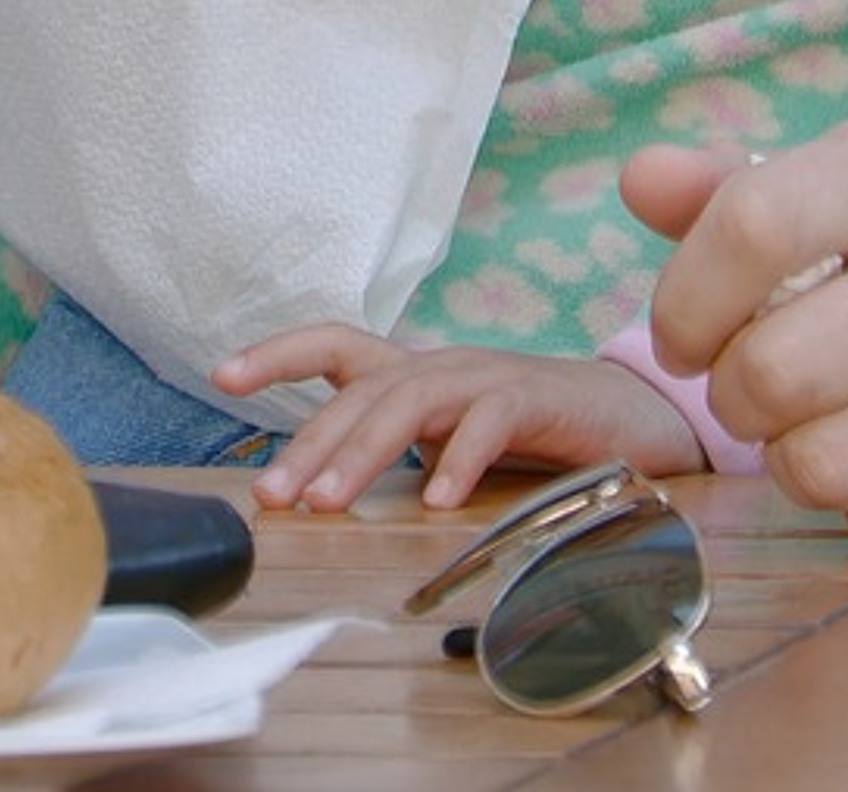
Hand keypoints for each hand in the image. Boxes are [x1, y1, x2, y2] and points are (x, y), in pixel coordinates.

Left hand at [213, 322, 703, 512]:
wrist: (625, 416)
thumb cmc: (525, 432)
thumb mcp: (446, 439)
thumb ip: (397, 451)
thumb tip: (325, 485)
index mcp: (411, 371)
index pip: (331, 345)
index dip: (277, 354)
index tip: (222, 376)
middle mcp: (437, 364)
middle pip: (358, 389)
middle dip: (308, 441)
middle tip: (272, 495)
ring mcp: (483, 377)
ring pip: (407, 402)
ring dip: (362, 452)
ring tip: (328, 502)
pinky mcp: (533, 400)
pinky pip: (487, 424)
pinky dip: (459, 460)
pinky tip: (438, 502)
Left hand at [628, 111, 847, 552]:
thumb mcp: (845, 190)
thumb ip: (729, 188)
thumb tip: (639, 181)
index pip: (752, 224)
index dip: (684, 300)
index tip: (679, 340)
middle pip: (778, 369)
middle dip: (734, 400)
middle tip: (754, 395)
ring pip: (828, 464)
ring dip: (797, 464)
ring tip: (828, 428)